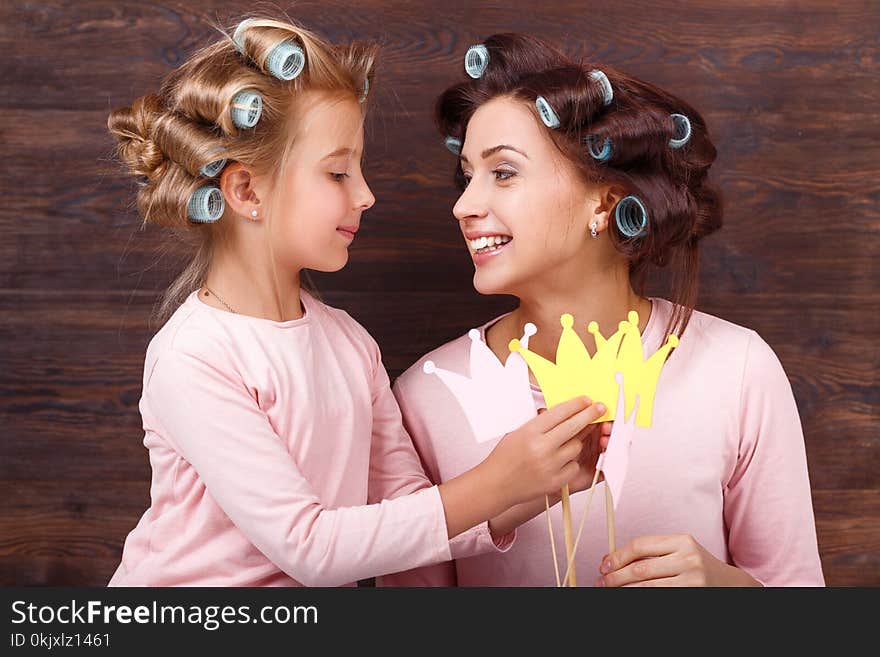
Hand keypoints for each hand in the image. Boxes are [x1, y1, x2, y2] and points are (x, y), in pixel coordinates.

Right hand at [488, 396, 606, 506]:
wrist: (496, 484)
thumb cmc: (505, 456)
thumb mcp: (518, 431)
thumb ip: (541, 422)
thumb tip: (567, 411)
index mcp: (530, 432)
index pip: (560, 412)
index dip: (576, 404)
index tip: (587, 400)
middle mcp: (541, 448)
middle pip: (574, 427)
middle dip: (590, 415)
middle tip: (600, 408)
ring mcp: (549, 466)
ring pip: (577, 447)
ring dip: (577, 441)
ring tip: (569, 440)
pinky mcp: (555, 482)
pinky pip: (574, 466)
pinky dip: (571, 461)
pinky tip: (561, 459)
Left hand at [596, 534, 762, 586]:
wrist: (730, 584)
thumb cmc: (696, 566)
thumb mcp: (678, 551)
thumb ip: (649, 553)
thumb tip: (609, 560)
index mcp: (682, 541)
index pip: (640, 545)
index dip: (617, 556)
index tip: (603, 566)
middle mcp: (688, 559)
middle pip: (640, 569)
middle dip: (615, 577)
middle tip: (601, 583)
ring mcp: (692, 581)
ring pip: (647, 588)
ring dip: (623, 591)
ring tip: (610, 591)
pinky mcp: (692, 596)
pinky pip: (658, 597)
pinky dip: (641, 598)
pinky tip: (630, 597)